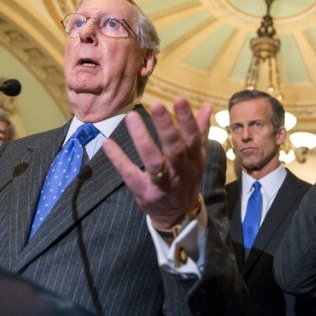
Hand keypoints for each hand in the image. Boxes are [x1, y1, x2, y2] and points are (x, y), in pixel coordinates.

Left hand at [103, 98, 210, 229]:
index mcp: (194, 159)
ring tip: (131, 117)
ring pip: (153, 161)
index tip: (179, 99)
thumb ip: (200, 132)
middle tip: (156, 105)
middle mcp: (180, 170)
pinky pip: (131, 174)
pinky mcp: (144, 192)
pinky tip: (107, 143)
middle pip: (174, 148)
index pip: (192, 137)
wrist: (178, 215)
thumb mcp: (197, 157)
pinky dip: (119, 159)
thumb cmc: (186, 178)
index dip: (187, 119)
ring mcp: (162, 182)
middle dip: (166, 127)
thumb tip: (208, 107)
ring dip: (142, 140)